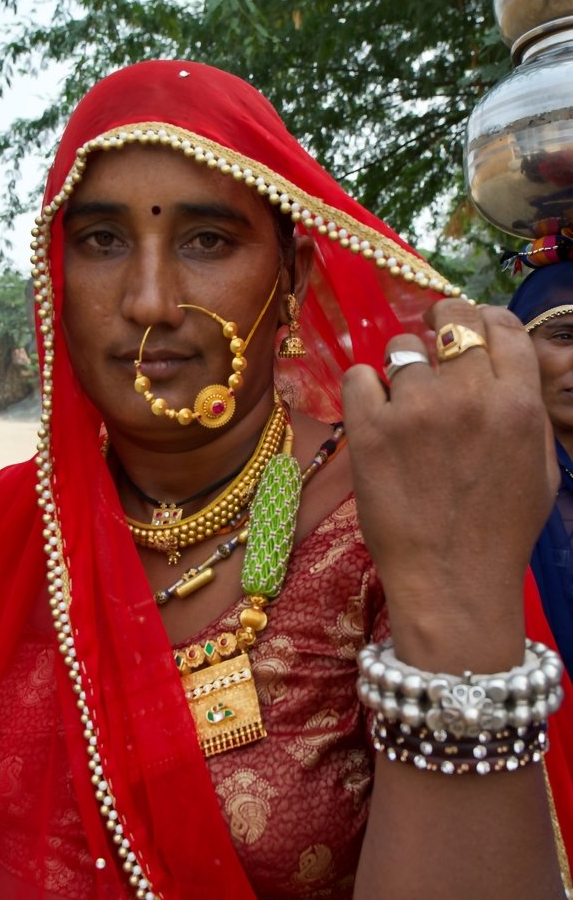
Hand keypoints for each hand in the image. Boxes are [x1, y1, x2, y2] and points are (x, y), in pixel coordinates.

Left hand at [342, 300, 557, 671]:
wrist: (451, 581)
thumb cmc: (501, 531)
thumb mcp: (540, 466)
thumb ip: (525, 406)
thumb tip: (502, 361)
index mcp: (518, 402)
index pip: (500, 323)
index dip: (481, 320)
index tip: (465, 332)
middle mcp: (469, 395)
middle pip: (450, 318)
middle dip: (439, 324)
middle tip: (428, 345)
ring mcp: (416, 409)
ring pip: (401, 347)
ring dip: (403, 369)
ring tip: (404, 405)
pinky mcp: (370, 429)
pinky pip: (359, 376)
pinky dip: (365, 390)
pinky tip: (375, 415)